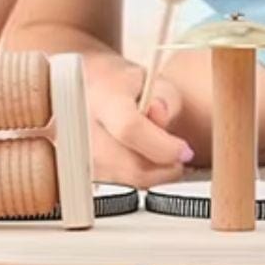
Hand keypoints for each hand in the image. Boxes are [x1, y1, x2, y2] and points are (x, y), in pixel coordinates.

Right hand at [82, 54, 193, 189]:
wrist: (89, 88)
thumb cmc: (121, 83)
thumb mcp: (152, 79)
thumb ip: (165, 97)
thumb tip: (160, 115)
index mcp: (102, 97)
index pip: (129, 128)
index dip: (163, 146)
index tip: (184, 150)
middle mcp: (83, 128)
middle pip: (131, 165)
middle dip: (165, 167)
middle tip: (180, 156)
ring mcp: (80, 154)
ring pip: (128, 181)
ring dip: (153, 173)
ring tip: (159, 150)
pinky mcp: (84, 172)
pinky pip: (120, 185)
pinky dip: (137, 177)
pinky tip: (141, 158)